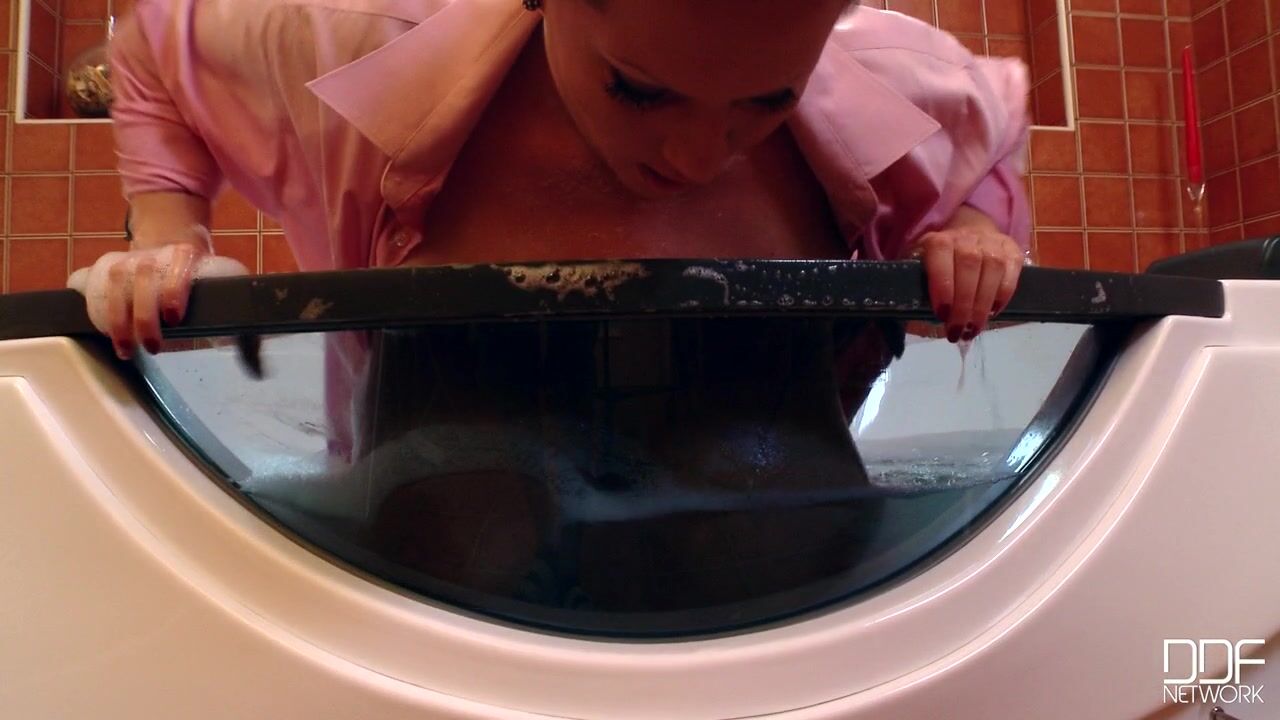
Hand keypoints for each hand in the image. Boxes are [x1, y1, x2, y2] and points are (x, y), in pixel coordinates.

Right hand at [67, 232, 248, 359]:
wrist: (173, 247)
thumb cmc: (204, 283)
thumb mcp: (226, 296)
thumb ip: (244, 331)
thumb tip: (259, 369)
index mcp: (186, 256)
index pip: (177, 268)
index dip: (173, 290)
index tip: (175, 318)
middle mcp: (153, 254)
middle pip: (140, 278)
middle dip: (143, 316)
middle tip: (153, 347)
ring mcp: (126, 258)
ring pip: (113, 283)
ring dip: (117, 320)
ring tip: (126, 350)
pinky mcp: (105, 266)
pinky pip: (91, 283)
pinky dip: (95, 309)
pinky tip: (105, 333)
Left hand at [911, 222, 1024, 342]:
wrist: (971, 232)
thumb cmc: (941, 261)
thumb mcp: (922, 267)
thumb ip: (917, 287)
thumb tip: (918, 321)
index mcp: (939, 242)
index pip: (941, 259)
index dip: (943, 288)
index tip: (942, 315)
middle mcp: (967, 238)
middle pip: (969, 267)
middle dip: (963, 305)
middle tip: (958, 331)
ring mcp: (992, 242)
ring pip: (992, 269)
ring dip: (983, 304)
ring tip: (974, 328)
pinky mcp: (1012, 250)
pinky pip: (1011, 272)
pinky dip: (1003, 295)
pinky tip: (993, 312)